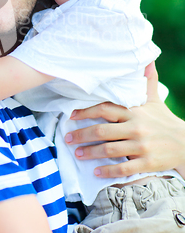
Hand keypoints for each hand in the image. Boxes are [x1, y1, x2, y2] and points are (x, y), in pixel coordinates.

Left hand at [65, 63, 184, 177]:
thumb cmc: (164, 120)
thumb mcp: (155, 99)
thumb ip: (147, 81)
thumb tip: (147, 60)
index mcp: (134, 111)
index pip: (105, 109)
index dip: (86, 111)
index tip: (72, 115)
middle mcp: (136, 128)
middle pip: (102, 131)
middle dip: (82, 135)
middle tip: (68, 139)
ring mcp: (141, 146)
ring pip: (109, 150)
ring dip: (90, 153)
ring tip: (78, 154)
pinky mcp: (147, 162)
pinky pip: (123, 167)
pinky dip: (108, 171)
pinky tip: (96, 172)